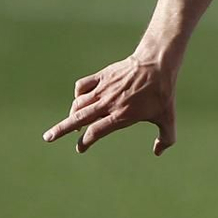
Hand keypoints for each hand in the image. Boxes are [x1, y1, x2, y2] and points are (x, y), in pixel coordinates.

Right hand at [43, 55, 177, 154]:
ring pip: (78, 104)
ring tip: (69, 123)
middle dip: (61, 130)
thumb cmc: (163, 93)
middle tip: (48, 137)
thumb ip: (166, 139)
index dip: (85, 142)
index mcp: (121, 116)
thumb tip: (157, 153)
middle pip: (78, 119)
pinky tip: (80, 100)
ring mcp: (103, 89)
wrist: (156, 64)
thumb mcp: (168, 118)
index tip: (80, 148)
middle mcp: (108, 103)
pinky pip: (82, 86)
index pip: (95, 132)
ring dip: (71, 115)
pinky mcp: (101, 76)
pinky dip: (78, 95)